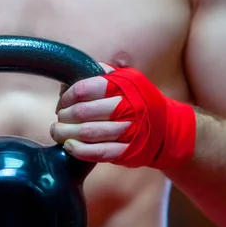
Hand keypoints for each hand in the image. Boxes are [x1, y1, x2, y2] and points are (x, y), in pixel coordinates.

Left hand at [51, 64, 196, 167]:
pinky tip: (69, 146)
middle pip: (83, 112)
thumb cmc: (140, 102)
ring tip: (57, 131)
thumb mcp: (127, 80)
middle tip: (58, 117)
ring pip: (88, 133)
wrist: (168, 129)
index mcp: (124, 86)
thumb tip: (71, 74)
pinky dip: (80, 150)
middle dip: (64, 116)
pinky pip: (99, 152)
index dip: (67, 96)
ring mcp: (129, 131)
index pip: (85, 88)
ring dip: (66, 133)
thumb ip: (102, 74)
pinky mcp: (128, 151)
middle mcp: (128, 107)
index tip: (62, 102)